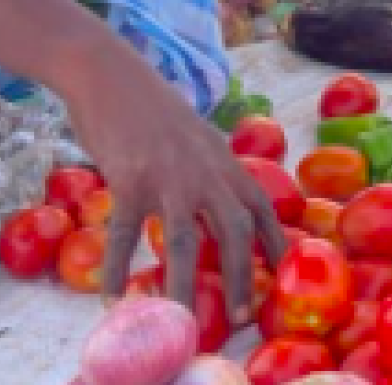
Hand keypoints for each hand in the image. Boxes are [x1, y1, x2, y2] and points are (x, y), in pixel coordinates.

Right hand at [62, 45, 286, 312]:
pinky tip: (112, 296)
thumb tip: (215, 203)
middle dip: (240, 276)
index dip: (274, 242)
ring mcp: (168, 176)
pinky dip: (117, 267)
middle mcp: (204, 171)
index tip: (281, 273)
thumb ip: (210, 168)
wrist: (109, 72)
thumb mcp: (196, 135)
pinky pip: (125, 233)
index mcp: (223, 160)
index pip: (260, 206)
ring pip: (184, 241)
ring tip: (181, 320)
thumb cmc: (150, 106)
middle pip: (234, 230)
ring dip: (184, 285)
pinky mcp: (129, 179)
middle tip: (242, 316)